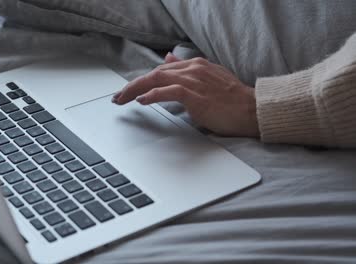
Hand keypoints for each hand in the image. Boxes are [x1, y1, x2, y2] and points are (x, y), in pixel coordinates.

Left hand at [112, 53, 258, 136]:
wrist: (253, 110)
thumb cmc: (233, 100)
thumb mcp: (208, 78)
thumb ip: (187, 70)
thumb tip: (169, 59)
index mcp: (195, 65)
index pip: (161, 70)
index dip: (142, 80)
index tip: (130, 90)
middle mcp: (192, 69)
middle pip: (154, 73)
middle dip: (132, 85)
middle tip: (118, 97)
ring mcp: (194, 81)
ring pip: (156, 80)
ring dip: (134, 90)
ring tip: (121, 99)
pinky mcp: (196, 95)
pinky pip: (168, 91)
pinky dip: (152, 95)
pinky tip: (141, 100)